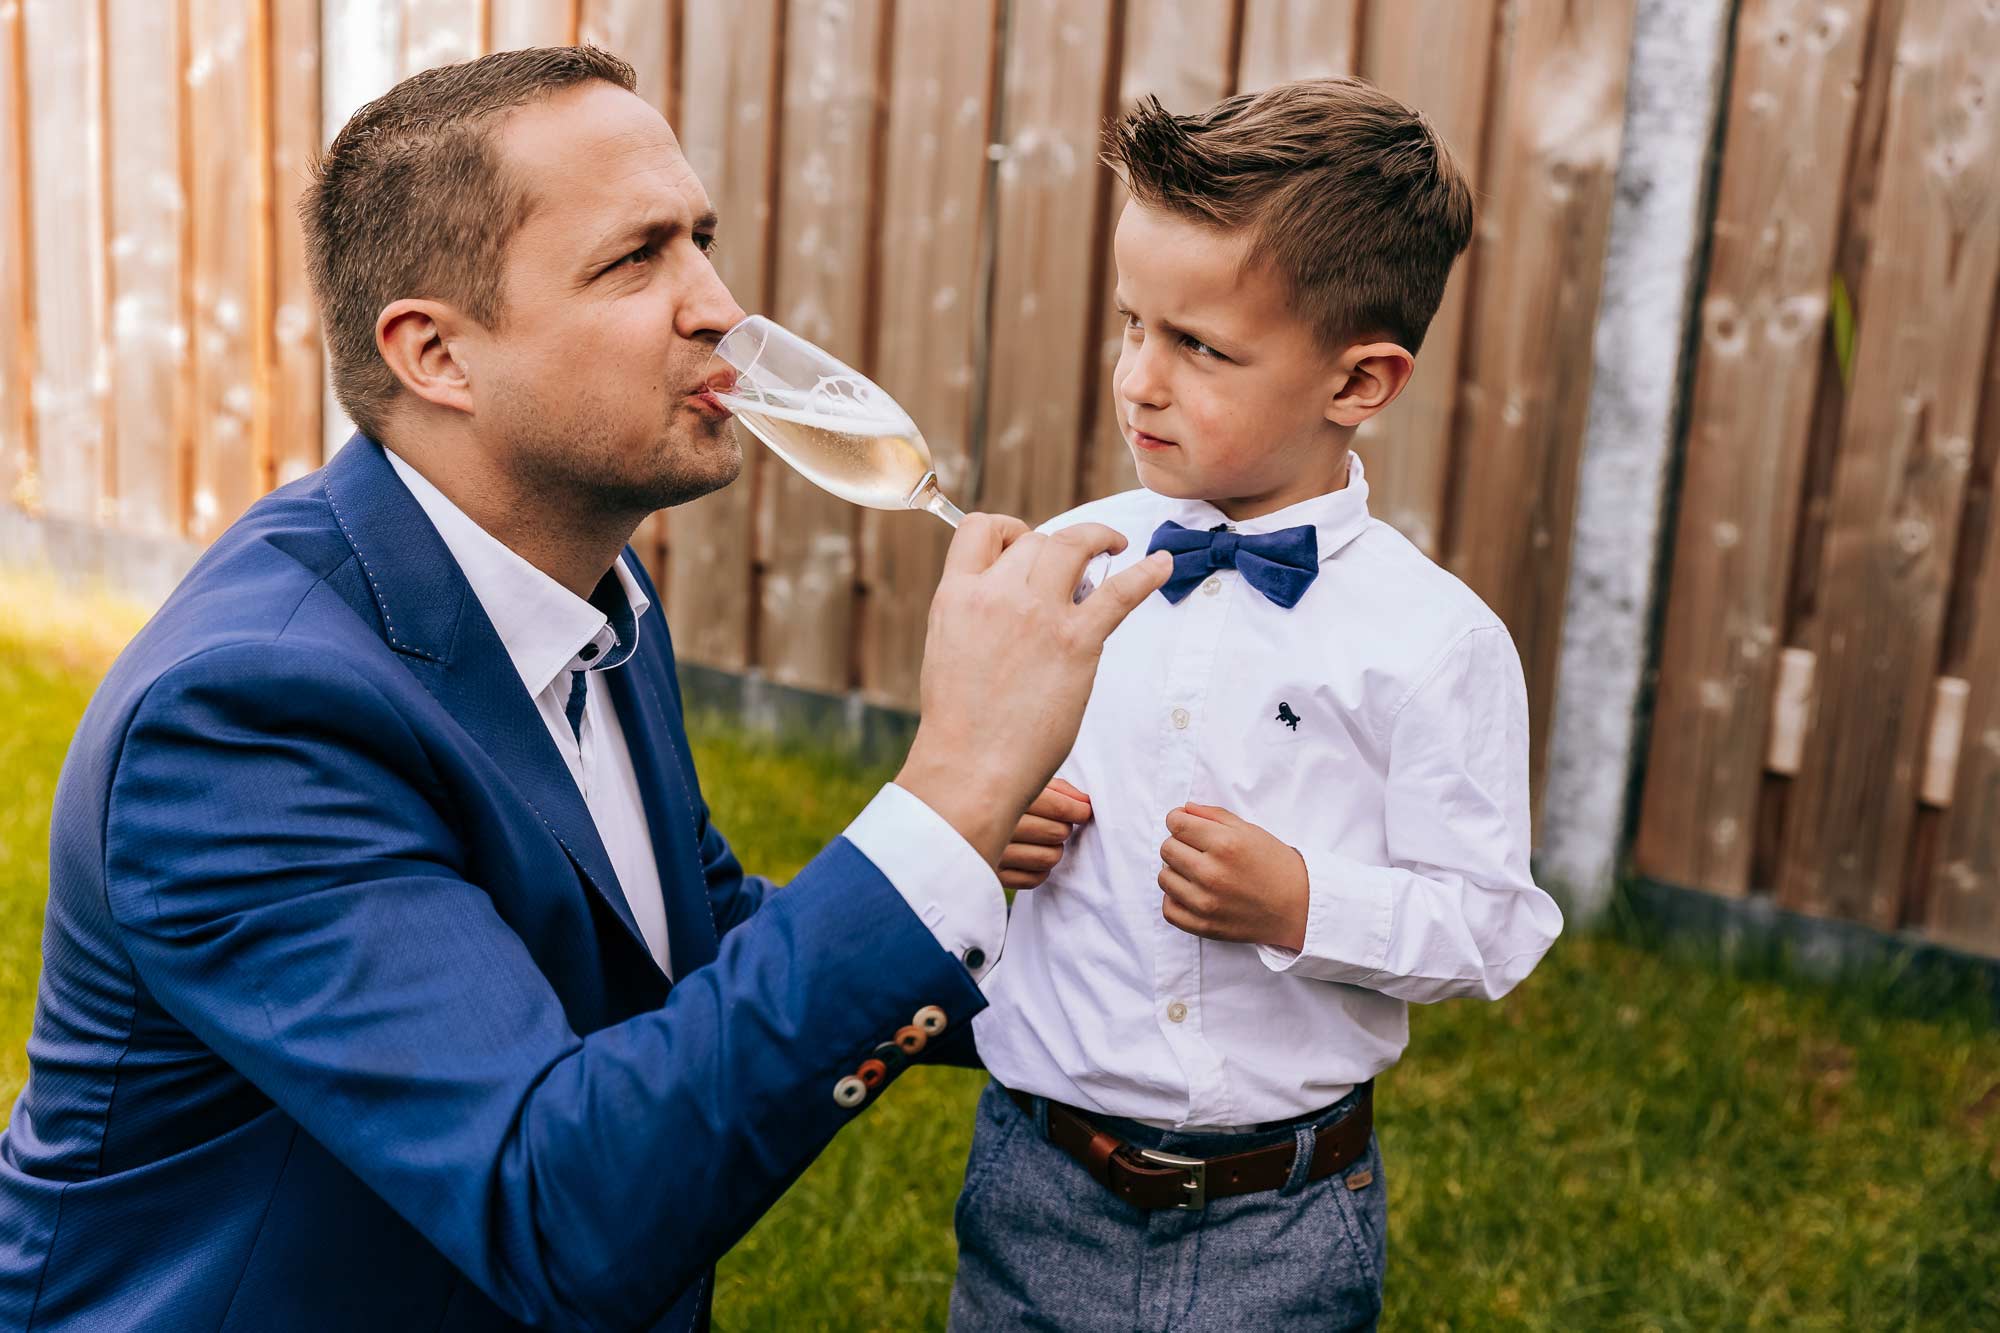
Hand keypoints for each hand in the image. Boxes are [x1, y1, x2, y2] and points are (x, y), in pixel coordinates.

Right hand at [896, 518, 1171, 865]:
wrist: (970, 767)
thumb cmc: (960, 723)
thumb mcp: (947, 647)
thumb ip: (974, 615)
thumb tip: (1005, 600)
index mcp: (956, 595)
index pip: (980, 528)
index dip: (1007, 529)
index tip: (1024, 544)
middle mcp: (997, 593)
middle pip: (1036, 540)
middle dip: (1056, 547)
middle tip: (1072, 567)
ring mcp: (1039, 614)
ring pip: (1074, 544)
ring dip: (1098, 537)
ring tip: (1116, 545)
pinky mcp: (1077, 640)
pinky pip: (1120, 591)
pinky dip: (1147, 571)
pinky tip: (1163, 563)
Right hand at [998, 779, 1091, 889]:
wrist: (946, 818)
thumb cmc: (991, 795)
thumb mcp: (1018, 781)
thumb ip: (1055, 788)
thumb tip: (1085, 802)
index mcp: (1001, 795)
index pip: (1057, 806)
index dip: (1078, 809)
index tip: (1083, 810)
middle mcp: (995, 825)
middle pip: (1057, 832)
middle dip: (1064, 826)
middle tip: (1057, 821)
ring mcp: (993, 854)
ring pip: (1050, 858)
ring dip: (1055, 848)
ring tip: (1045, 839)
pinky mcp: (992, 875)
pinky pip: (1034, 879)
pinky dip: (1041, 870)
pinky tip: (1032, 855)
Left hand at [1158, 804, 1308, 951]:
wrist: (1298, 907)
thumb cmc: (1275, 865)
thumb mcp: (1250, 831)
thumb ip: (1213, 815)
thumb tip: (1183, 810)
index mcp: (1225, 844)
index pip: (1175, 823)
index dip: (1178, 820)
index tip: (1186, 825)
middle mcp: (1212, 873)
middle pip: (1167, 848)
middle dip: (1179, 843)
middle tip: (1198, 850)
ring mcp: (1206, 902)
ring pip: (1163, 878)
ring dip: (1176, 871)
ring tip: (1196, 872)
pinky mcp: (1204, 926)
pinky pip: (1168, 909)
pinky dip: (1176, 899)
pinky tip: (1192, 892)